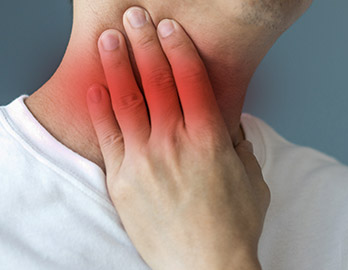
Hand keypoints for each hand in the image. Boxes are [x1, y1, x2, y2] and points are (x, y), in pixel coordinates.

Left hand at [86, 7, 269, 269]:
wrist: (207, 266)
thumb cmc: (236, 224)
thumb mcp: (251, 177)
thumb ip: (238, 144)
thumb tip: (229, 122)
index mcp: (211, 140)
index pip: (191, 81)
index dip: (179, 49)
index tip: (169, 28)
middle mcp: (176, 144)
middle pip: (156, 81)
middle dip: (145, 43)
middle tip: (136, 16)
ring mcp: (146, 161)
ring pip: (127, 102)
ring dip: (117, 66)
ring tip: (109, 39)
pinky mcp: (123, 182)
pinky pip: (109, 138)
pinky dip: (101, 109)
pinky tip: (96, 87)